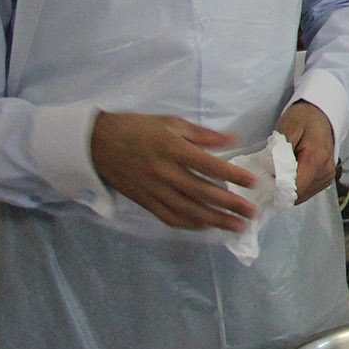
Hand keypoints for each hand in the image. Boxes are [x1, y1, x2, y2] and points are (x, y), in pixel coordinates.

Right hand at [90, 111, 256, 230]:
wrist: (96, 143)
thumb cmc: (137, 128)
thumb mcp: (171, 123)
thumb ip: (203, 134)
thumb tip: (232, 140)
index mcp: (173, 149)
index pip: (209, 166)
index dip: (232, 175)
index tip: (253, 182)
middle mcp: (164, 173)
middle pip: (202, 192)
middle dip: (229, 204)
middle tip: (252, 212)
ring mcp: (153, 190)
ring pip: (188, 210)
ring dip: (215, 220)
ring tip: (236, 225)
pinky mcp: (144, 201)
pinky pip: (169, 217)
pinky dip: (189, 224)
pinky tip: (206, 226)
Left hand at [277, 101, 337, 203]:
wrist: (321, 114)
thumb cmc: (303, 118)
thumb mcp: (287, 128)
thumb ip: (279, 153)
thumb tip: (271, 176)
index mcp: (317, 159)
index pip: (294, 189)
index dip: (276, 190)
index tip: (261, 183)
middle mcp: (326, 172)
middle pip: (297, 195)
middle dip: (279, 190)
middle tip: (267, 175)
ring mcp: (328, 177)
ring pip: (300, 196)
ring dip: (286, 189)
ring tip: (278, 172)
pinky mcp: (326, 179)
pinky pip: (305, 192)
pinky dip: (293, 186)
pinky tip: (288, 173)